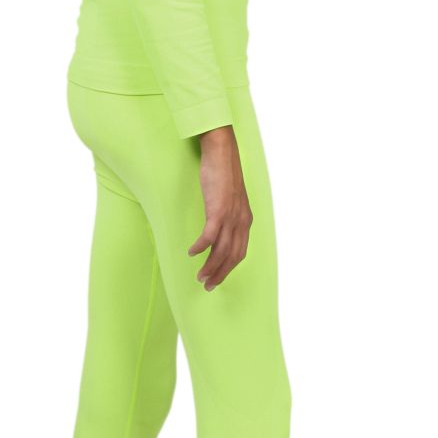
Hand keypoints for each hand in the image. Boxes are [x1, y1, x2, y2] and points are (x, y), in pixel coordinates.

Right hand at [189, 124, 251, 290]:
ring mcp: (230, 216)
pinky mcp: (218, 209)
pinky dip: (201, 247)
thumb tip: (218, 227)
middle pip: (232, 256)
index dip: (228, 269)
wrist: (222, 152)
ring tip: (200, 276)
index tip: (217, 278)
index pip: (240, 252)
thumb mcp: (230, 198)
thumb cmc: (223, 173)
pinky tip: (192, 253)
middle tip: (207, 286)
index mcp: (245, 220)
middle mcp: (241, 221)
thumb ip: (227, 214)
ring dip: (210, 266)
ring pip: (221, 250)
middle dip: (220, 274)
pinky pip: (210, 235)